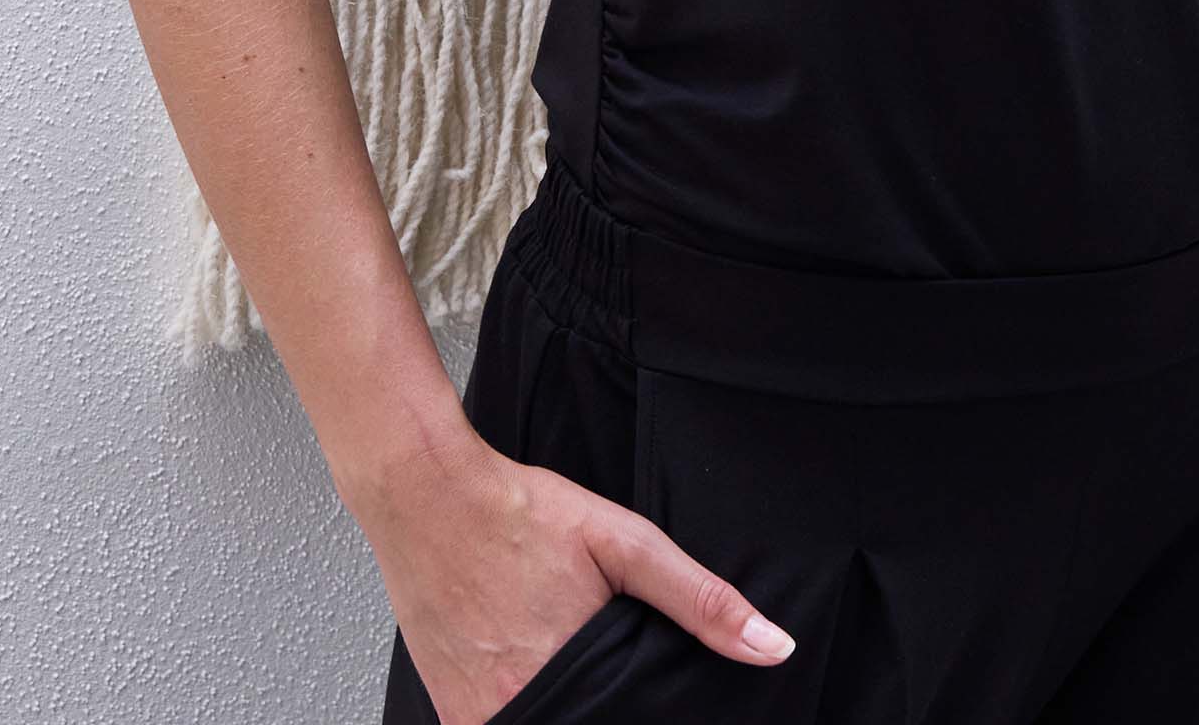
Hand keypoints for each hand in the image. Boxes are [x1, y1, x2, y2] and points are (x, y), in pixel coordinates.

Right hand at [359, 420, 795, 722]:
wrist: (426, 496)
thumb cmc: (521, 512)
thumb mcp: (625, 542)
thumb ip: (700, 599)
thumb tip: (771, 647)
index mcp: (575, 679)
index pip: (636, 723)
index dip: (653, 712)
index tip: (648, 686)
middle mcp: (523, 709)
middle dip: (615, 708)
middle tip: (610, 658)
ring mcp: (482, 718)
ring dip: (576, 708)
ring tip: (569, 652)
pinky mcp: (453, 714)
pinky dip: (532, 708)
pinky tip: (535, 664)